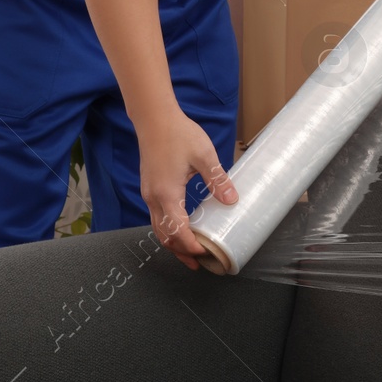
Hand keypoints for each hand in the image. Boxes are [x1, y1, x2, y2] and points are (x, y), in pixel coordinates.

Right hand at [134, 106, 236, 270]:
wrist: (154, 118)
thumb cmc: (177, 133)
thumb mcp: (204, 155)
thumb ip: (218, 180)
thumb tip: (232, 200)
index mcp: (167, 193)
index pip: (177, 231)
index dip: (191, 246)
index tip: (206, 254)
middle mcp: (154, 198)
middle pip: (164, 235)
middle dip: (181, 252)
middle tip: (199, 263)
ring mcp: (149, 193)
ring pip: (158, 227)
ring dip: (173, 242)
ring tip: (190, 253)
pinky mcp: (150, 187)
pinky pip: (157, 216)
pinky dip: (168, 228)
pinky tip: (181, 228)